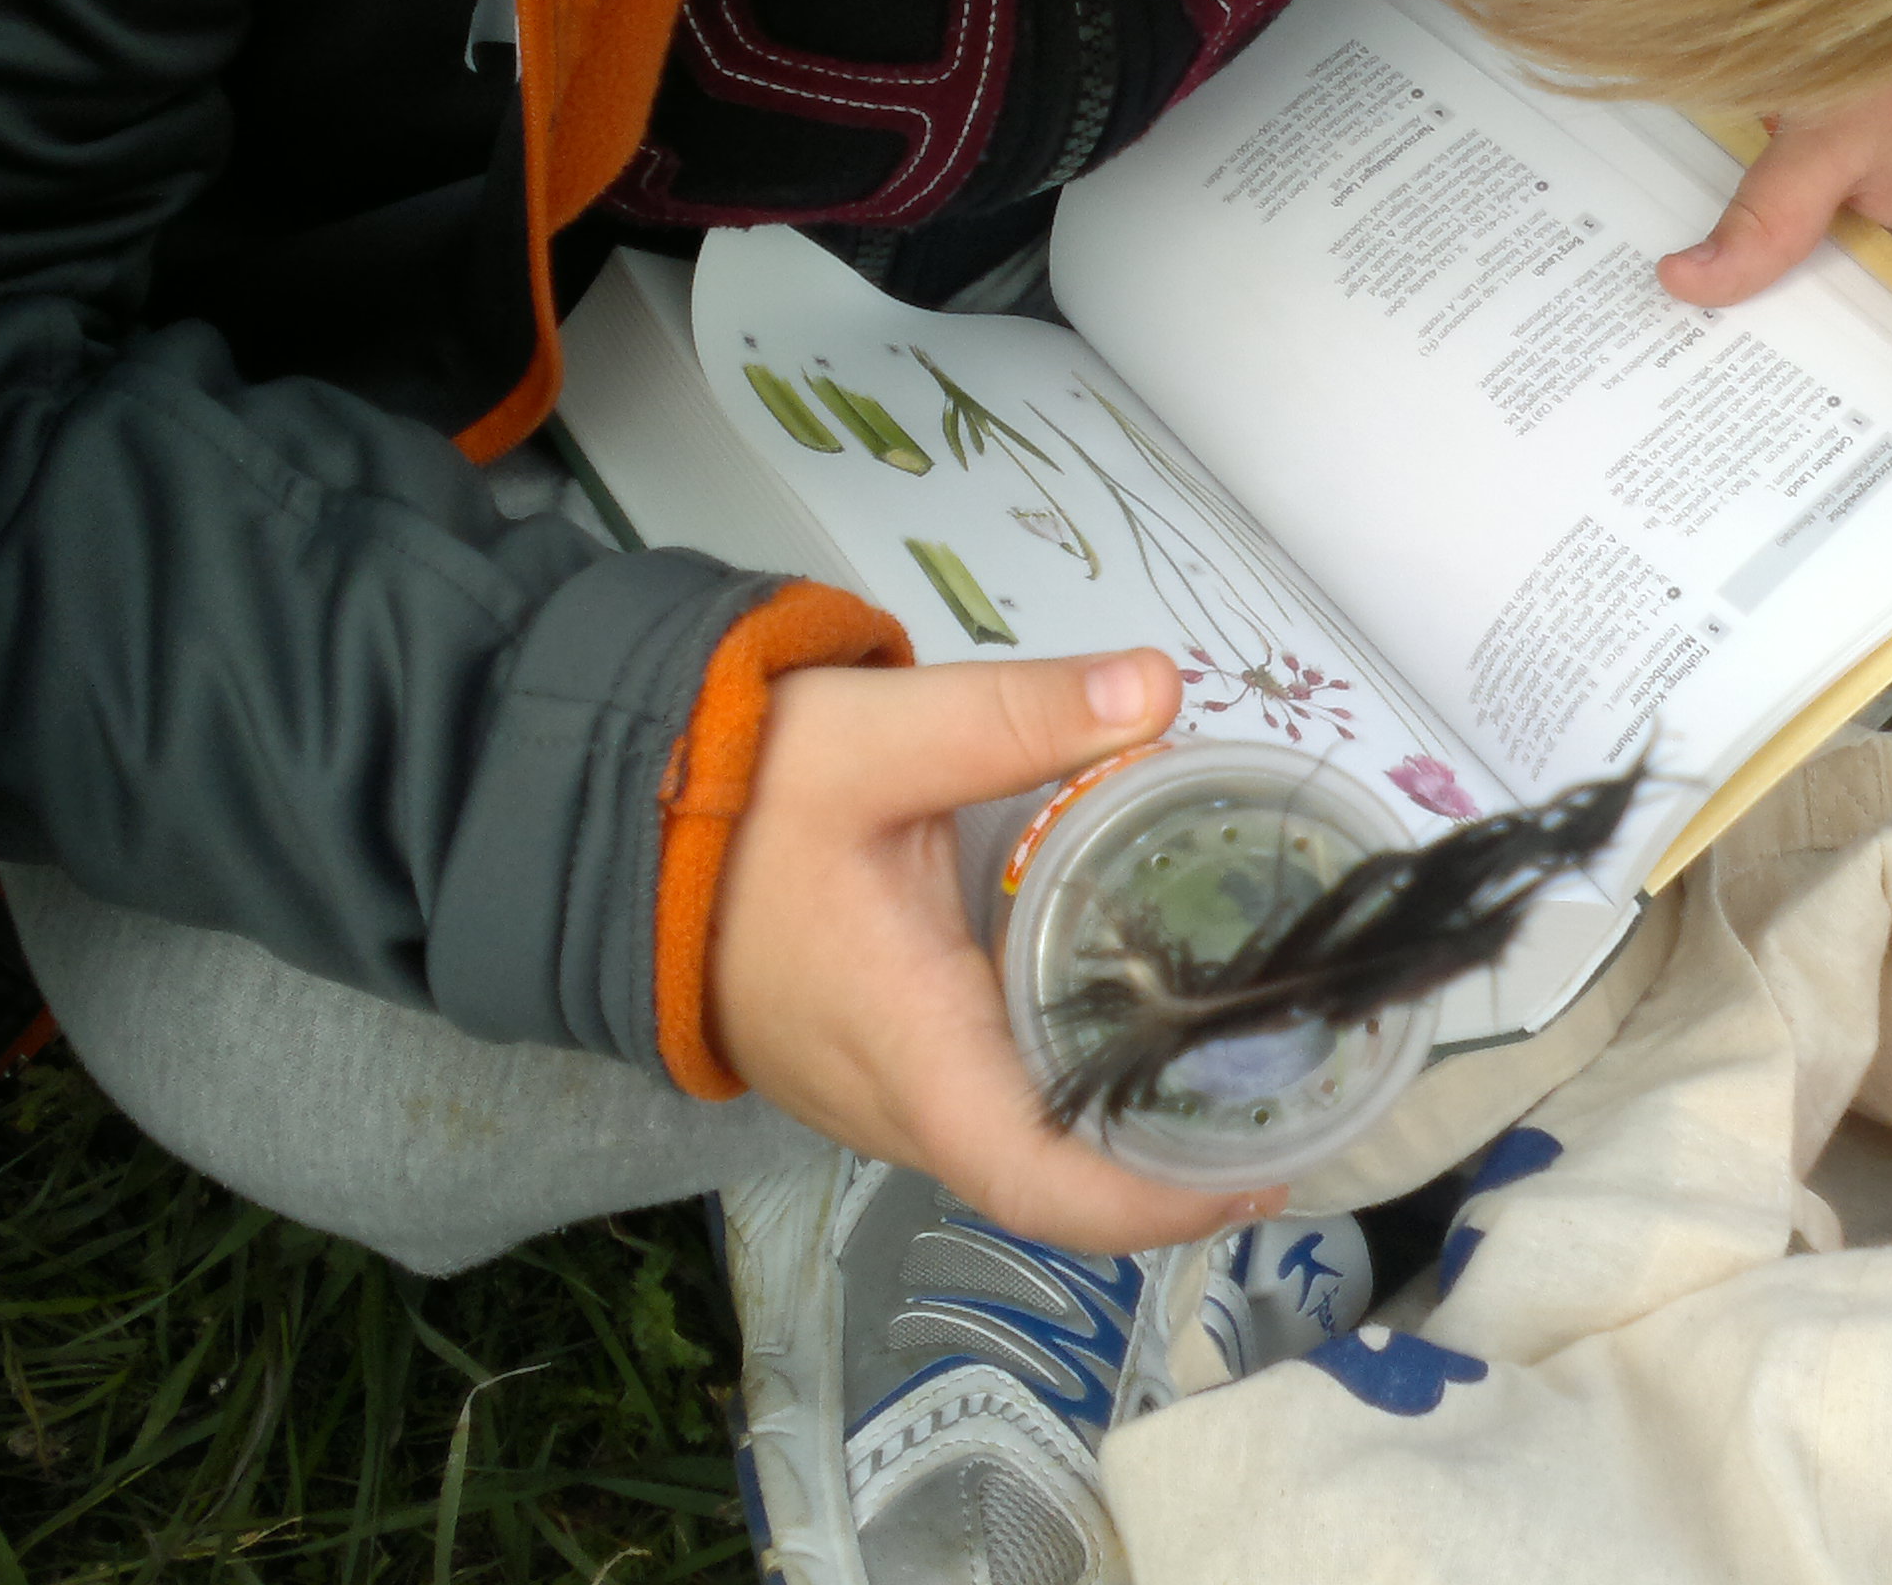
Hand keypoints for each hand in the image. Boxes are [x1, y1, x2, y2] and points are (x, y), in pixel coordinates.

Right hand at [709, 646, 1283, 1253]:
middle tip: (1289, 1087)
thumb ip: (1018, 716)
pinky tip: (1140, 1021)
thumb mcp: (879, 736)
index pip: (1036, 1180)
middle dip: (1171, 1158)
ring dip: (1123, 1127)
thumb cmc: (730, 793)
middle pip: (1050, 1177)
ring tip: (1242, 1055)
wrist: (601, 819)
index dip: (1149, 1203)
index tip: (1255, 1177)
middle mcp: (895, 1103)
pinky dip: (1071, 1088)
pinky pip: (987, 1107)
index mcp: (907, 1047)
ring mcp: (877, 1096)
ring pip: (1020, 1145)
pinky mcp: (873, 1065)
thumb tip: (1158, 688)